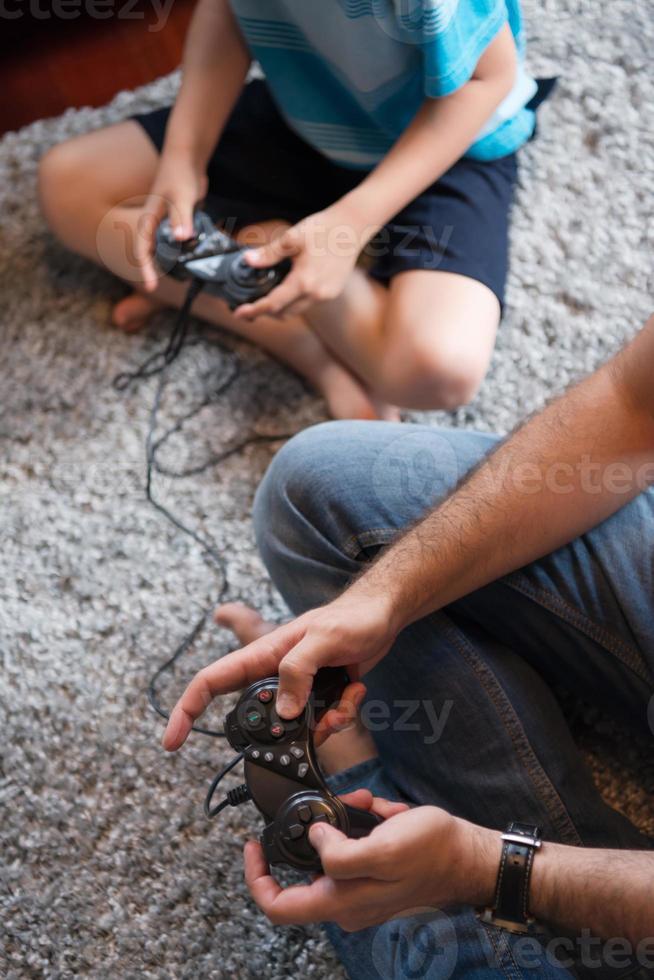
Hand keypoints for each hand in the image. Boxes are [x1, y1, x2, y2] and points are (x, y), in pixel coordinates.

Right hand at [136, 149, 207, 290]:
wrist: (188, 158)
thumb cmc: (179, 175)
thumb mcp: (181, 197)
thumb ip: (181, 218)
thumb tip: (181, 239)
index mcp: (149, 220)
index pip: (142, 250)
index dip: (145, 269)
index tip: (151, 287)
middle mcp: (156, 224)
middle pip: (154, 253)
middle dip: (161, 270)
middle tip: (178, 283)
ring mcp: (168, 224)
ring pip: (168, 249)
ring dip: (175, 262)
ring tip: (190, 276)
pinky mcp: (181, 222)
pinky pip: (181, 242)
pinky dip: (186, 251)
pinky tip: (199, 258)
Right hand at [162, 589, 398, 750]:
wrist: (383, 614)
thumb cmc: (352, 617)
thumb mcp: (323, 639)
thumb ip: (298, 671)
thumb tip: (282, 713)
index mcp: (264, 655)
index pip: (211, 681)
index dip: (187, 710)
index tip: (172, 741)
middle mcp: (276, 673)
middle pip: (259, 717)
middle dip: (285, 732)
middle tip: (318, 720)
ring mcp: (298, 687)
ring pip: (295, 727)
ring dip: (323, 723)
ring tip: (346, 697)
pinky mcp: (319, 695)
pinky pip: (321, 722)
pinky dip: (341, 713)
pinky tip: (356, 689)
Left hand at [233, 202, 366, 319]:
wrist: (352, 227)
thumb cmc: (323, 229)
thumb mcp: (292, 238)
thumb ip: (269, 253)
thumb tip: (248, 260)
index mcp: (304, 281)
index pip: (273, 304)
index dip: (254, 310)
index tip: (239, 313)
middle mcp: (317, 294)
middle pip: (284, 313)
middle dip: (265, 311)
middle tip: (250, 305)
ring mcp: (326, 295)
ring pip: (296, 311)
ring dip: (281, 307)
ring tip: (267, 296)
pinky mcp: (332, 293)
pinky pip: (308, 304)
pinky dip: (295, 301)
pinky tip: (289, 287)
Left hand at [244, 790, 500, 929]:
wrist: (469, 857)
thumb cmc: (433, 852)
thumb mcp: (384, 847)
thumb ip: (341, 852)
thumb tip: (314, 836)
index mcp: (341, 901)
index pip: (278, 906)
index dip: (257, 877)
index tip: (253, 847)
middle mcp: (347, 903)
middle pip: (303, 874)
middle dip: (312, 834)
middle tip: (325, 810)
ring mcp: (362, 892)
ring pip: (330, 856)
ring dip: (340, 824)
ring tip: (361, 805)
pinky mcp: (376, 876)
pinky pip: (353, 849)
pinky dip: (359, 825)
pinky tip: (376, 810)